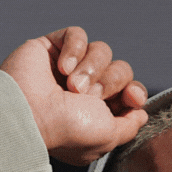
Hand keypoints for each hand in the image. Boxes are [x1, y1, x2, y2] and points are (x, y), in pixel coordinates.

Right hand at [0, 26, 148, 164]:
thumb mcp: (109, 137)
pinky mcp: (52, 48)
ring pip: (102, 51)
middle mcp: (85, 91)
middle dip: (111, 81)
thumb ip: (129, 126)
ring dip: (92, 68)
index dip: (135, 91)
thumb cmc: (67, 129)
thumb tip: (141, 113)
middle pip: (120, 70)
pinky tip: (62, 67)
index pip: (129, 92)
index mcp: (98, 113)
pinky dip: (75, 49)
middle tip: (89, 96)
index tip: (132, 97)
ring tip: (72, 85)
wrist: (30, 114)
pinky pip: (78, 34)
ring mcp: (68, 68)